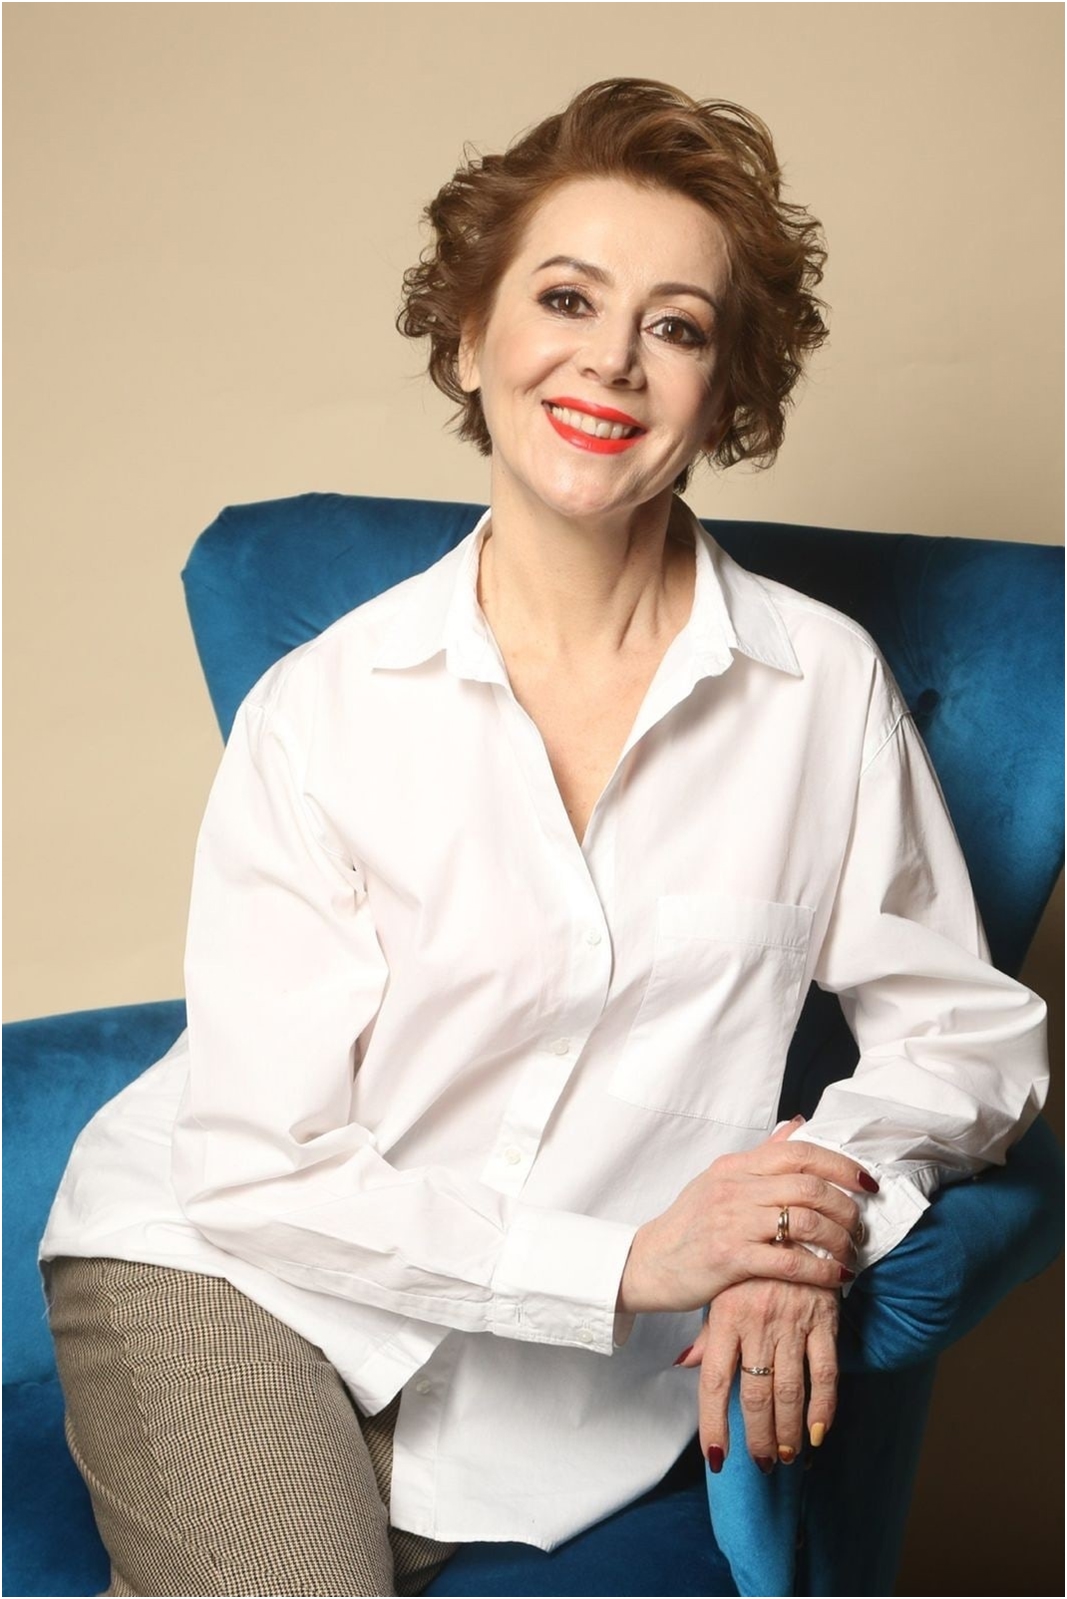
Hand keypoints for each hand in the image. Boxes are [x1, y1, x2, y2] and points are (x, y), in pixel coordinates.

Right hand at [617, 1119, 870, 1314]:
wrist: (649, 1263)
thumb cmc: (689, 1225)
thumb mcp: (720, 1180)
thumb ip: (762, 1157)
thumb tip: (798, 1125)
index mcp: (736, 1166)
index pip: (799, 1152)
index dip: (841, 1166)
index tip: (867, 1183)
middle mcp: (735, 1188)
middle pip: (809, 1186)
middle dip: (846, 1207)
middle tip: (862, 1226)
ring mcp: (732, 1221)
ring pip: (805, 1220)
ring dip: (839, 1239)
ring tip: (851, 1255)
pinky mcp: (731, 1258)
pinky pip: (791, 1261)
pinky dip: (822, 1270)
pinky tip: (837, 1277)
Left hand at [677, 1278, 839, 1471]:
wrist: (794, 1222)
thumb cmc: (752, 1265)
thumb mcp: (722, 1292)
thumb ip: (708, 1334)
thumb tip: (683, 1364)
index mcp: (726, 1317)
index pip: (714, 1383)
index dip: (714, 1424)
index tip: (718, 1457)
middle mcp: (756, 1323)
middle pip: (754, 1395)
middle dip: (758, 1436)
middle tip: (762, 1463)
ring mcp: (791, 1322)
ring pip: (789, 1390)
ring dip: (788, 1431)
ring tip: (786, 1456)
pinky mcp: (823, 1320)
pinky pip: (824, 1371)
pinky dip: (823, 1407)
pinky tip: (817, 1432)